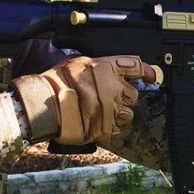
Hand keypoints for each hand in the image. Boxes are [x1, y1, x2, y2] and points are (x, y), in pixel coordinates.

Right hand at [13, 56, 157, 144]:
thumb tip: (117, 68)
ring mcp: (111, 110)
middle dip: (124, 96)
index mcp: (108, 68)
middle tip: (108, 97)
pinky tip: (98, 123)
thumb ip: (102, 66)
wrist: (43, 103)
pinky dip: (110, 128)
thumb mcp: (80, 62)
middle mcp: (114, 88)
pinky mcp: (105, 128)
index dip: (146, 71)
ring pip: (128, 114)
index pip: (137, 67)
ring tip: (102, 112)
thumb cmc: (57, 81)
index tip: (150, 76)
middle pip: (133, 94)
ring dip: (119, 114)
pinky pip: (117, 130)